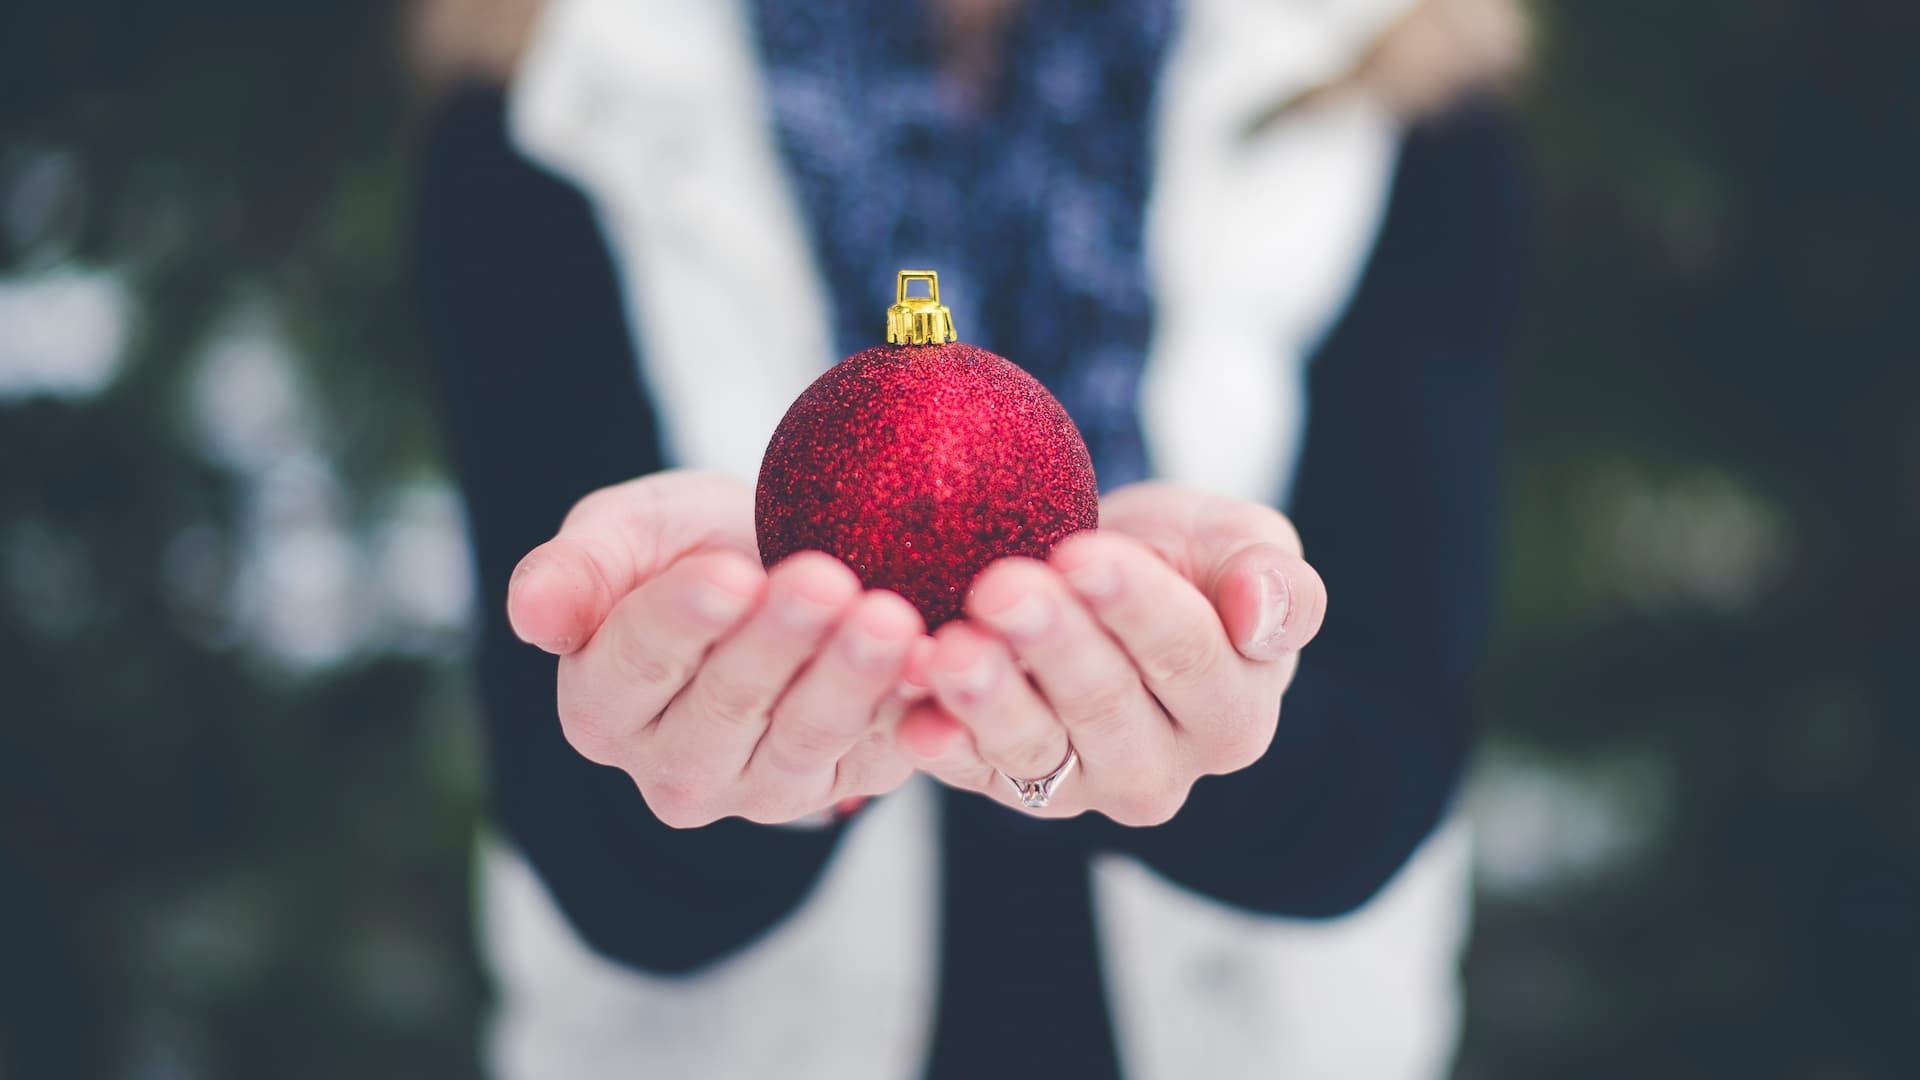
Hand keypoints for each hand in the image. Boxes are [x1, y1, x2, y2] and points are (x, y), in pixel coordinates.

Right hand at [508, 470, 929, 827]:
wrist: (779, 566)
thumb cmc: (689, 546)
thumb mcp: (625, 533)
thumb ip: (576, 570)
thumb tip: (530, 614)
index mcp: (602, 705)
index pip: (636, 664)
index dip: (683, 620)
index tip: (728, 574)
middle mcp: (673, 767)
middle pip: (727, 705)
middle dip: (780, 641)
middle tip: (827, 581)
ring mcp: (760, 788)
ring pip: (806, 737)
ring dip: (851, 678)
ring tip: (889, 618)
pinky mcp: (841, 785)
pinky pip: (877, 752)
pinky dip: (910, 711)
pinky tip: (938, 665)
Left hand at [897, 483, 1326, 824]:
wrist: (1094, 579)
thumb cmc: (1179, 561)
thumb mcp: (1243, 547)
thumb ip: (1277, 584)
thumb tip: (1262, 611)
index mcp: (1233, 715)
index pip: (1188, 656)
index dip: (1135, 606)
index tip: (1083, 555)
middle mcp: (1159, 768)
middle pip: (1105, 706)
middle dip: (1052, 643)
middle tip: (1003, 587)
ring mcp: (1077, 785)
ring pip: (1034, 748)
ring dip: (989, 700)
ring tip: (951, 651)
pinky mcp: (1002, 785)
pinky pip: (968, 770)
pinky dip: (938, 742)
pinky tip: (911, 716)